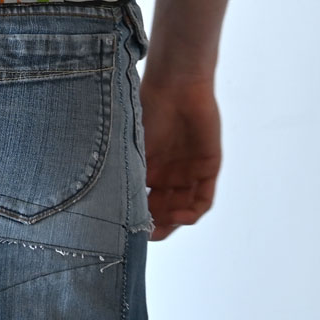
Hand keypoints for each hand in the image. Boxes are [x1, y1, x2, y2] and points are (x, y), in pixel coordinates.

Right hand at [138, 75, 220, 240]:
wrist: (176, 84)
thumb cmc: (149, 109)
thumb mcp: (132, 145)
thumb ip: (126, 174)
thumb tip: (110, 208)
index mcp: (148, 168)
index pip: (144, 203)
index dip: (138, 219)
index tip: (126, 229)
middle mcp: (169, 173)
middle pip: (164, 212)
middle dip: (155, 225)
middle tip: (145, 234)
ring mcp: (189, 172)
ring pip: (183, 209)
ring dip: (173, 221)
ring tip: (162, 225)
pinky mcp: (208, 167)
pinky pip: (204, 199)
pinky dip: (193, 212)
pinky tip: (181, 214)